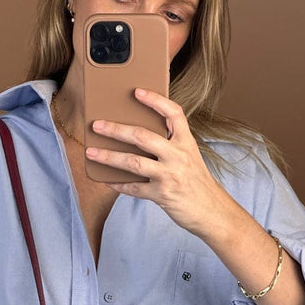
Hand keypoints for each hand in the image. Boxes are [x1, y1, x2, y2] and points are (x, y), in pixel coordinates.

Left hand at [85, 87, 231, 240]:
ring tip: (91, 152)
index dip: (155, 100)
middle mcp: (178, 156)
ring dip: (108, 157)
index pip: (173, 113)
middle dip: (116, 129)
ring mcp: (170, 176)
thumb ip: (171, 147)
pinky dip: (118, 184)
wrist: (213, 212)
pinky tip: (106, 180)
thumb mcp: (190, 159)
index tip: (137, 92)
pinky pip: (134, 188)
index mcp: (187, 143)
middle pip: (143, 136)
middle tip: (97, 125)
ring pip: (133, 162)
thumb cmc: (198, 184)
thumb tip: (138, 139)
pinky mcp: (162, 195)